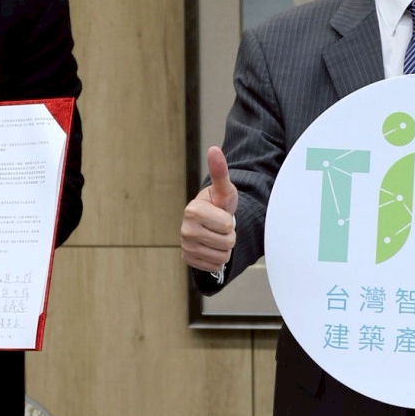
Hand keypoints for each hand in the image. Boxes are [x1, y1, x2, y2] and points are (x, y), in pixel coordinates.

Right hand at [180, 146, 237, 273]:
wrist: (210, 223)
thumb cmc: (218, 204)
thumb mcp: (224, 189)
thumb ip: (220, 171)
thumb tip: (214, 149)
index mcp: (192, 211)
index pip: (226, 226)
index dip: (229, 221)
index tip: (220, 215)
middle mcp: (185, 230)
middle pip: (226, 242)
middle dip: (228, 235)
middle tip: (219, 226)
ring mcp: (186, 246)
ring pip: (222, 256)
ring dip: (224, 248)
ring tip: (216, 235)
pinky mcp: (188, 260)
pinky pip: (214, 266)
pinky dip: (217, 259)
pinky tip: (211, 247)